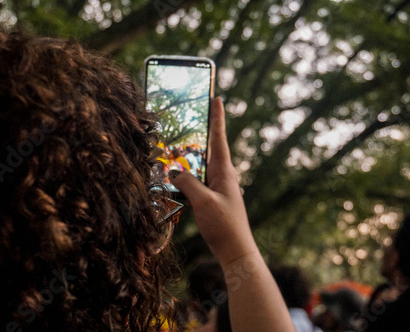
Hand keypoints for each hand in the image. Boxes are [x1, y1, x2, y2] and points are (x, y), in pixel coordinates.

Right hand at [170, 97, 257, 264]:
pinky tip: (180, 174)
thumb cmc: (224, 225)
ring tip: (181, 141)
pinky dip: (190, 172)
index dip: (217, 117)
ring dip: (194, 152)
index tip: (217, 98)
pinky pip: (201, 178)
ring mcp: (220, 186)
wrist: (236, 250)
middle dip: (204, 130)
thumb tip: (173, 171)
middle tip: (194, 114)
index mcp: (224, 171)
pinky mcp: (215, 197)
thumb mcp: (203, 202)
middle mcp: (224, 175)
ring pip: (204, 163)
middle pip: (212, 147)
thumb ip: (187, 183)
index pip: (219, 138)